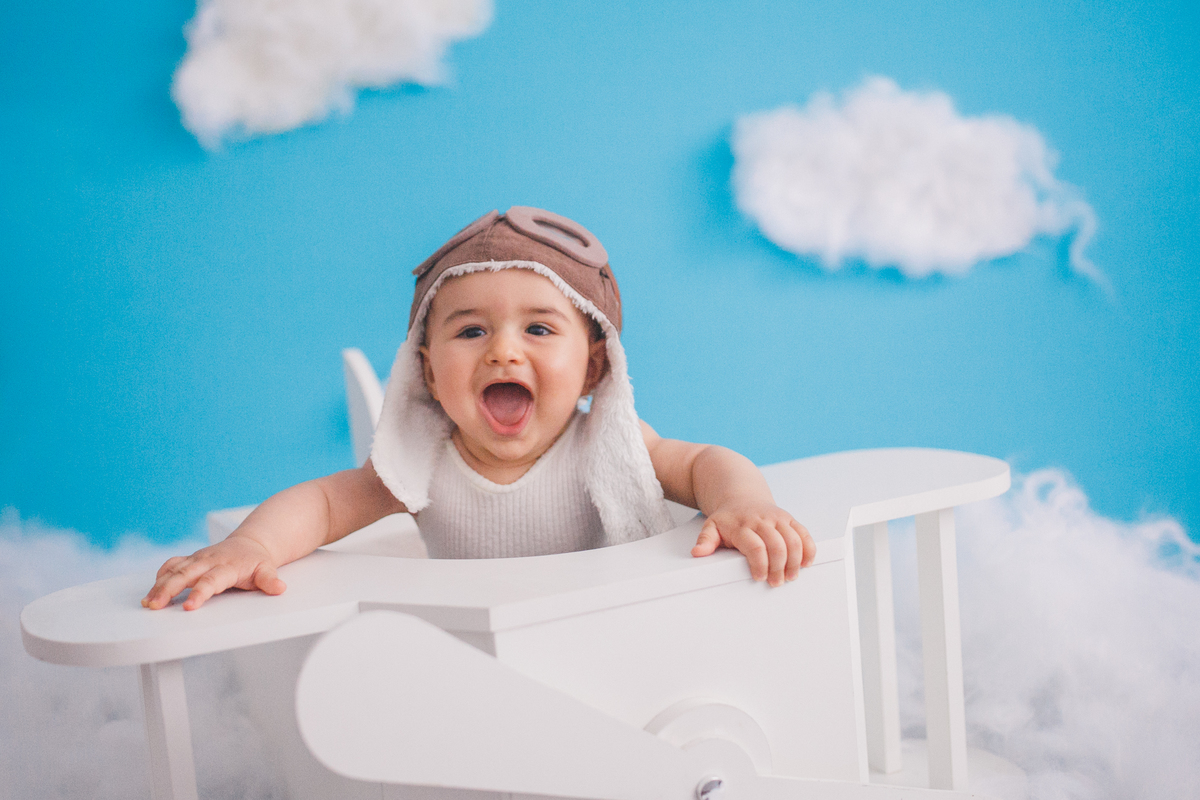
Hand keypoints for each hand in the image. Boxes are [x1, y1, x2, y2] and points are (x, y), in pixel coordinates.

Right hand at [141, 537, 286, 610]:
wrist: (250, 543)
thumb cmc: (256, 561)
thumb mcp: (267, 570)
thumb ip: (270, 580)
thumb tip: (279, 588)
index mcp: (227, 566)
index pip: (211, 581)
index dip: (200, 593)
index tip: (189, 607)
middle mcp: (209, 561)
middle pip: (185, 575)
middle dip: (168, 590)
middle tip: (154, 606)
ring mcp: (198, 559)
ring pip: (174, 570)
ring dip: (159, 585)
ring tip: (147, 602)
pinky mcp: (191, 559)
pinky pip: (172, 564)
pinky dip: (160, 575)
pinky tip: (152, 589)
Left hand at [691, 503, 815, 585]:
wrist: (741, 496)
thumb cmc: (727, 518)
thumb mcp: (712, 526)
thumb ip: (705, 540)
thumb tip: (697, 552)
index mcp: (742, 525)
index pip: (755, 546)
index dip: (760, 564)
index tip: (759, 578)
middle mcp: (761, 520)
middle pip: (777, 545)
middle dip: (779, 567)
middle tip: (776, 582)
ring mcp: (777, 518)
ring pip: (793, 540)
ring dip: (795, 561)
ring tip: (791, 576)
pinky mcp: (789, 518)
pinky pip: (803, 533)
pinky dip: (808, 549)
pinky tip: (806, 563)